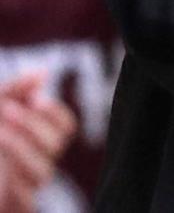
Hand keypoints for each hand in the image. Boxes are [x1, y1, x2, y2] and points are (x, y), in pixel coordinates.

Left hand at [0, 72, 76, 212]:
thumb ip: (17, 90)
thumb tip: (43, 74)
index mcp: (40, 140)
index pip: (66, 126)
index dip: (54, 111)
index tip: (34, 99)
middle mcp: (40, 162)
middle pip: (55, 144)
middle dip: (31, 124)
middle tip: (6, 110)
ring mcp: (27, 185)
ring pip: (42, 170)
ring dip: (20, 148)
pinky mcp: (15, 204)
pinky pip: (26, 199)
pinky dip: (15, 179)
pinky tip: (1, 162)